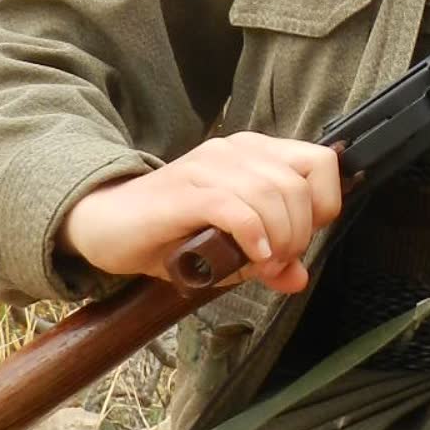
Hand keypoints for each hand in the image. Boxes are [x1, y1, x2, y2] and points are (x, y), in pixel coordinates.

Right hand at [59, 133, 344, 293]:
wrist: (106, 225)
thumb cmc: (171, 233)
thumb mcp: (230, 251)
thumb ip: (268, 259)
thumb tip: (299, 278)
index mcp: (254, 154)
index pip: (321, 162)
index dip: (324, 205)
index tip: (302, 239)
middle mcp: (234, 151)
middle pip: (298, 184)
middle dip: (299, 232)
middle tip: (278, 262)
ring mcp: (207, 167)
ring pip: (271, 194)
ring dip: (278, 239)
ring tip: (263, 264)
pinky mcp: (184, 191)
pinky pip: (234, 208)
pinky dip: (252, 236)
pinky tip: (250, 256)